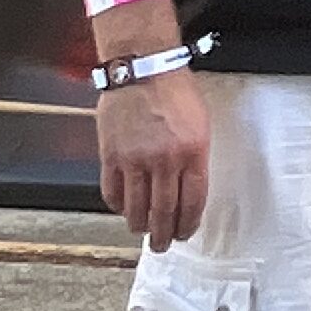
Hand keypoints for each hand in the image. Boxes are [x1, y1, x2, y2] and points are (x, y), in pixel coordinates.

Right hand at [97, 70, 210, 250]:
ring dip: (140, 226)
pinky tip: (123, 209)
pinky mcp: (110, 155)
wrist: (142, 66)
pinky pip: (112, 192)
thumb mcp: (200, 122)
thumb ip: (195, 157)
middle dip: (164, 234)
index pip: (193, 200)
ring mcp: (135, 159)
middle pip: (165, 211)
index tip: (185, 232)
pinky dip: (117, 206)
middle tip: (162, 244)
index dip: (189, 223)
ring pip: (136, 208)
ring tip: (142, 231)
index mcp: (193, 151)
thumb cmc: (174, 89)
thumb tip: (189, 188)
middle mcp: (165, 160)